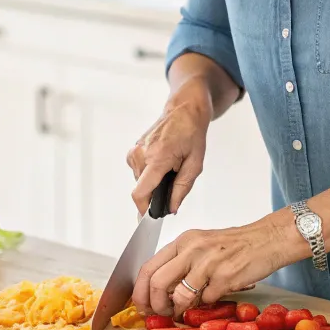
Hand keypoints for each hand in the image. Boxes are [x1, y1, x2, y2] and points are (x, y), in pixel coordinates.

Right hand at [127, 78, 211, 214]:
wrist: (184, 111)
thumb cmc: (191, 133)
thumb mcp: (195, 164)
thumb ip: (182, 189)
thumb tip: (171, 208)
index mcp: (157, 157)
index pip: (140, 192)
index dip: (143, 210)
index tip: (149, 219)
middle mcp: (141, 154)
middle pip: (142, 189)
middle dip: (156, 192)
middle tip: (173, 179)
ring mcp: (135, 151)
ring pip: (140, 181)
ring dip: (154, 181)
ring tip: (170, 166)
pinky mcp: (133, 150)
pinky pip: (139, 171)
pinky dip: (150, 173)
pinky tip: (162, 161)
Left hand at [132, 215, 304, 317]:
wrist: (266, 239)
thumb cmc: (234, 245)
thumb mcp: (201, 246)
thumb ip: (181, 264)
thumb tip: (160, 292)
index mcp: (183, 241)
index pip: (149, 266)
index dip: (140, 290)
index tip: (142, 304)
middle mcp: (192, 249)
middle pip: (157, 282)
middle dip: (155, 304)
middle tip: (161, 312)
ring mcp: (209, 263)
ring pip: (181, 296)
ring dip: (181, 309)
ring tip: (187, 309)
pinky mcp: (225, 277)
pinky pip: (207, 301)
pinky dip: (207, 305)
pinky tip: (215, 295)